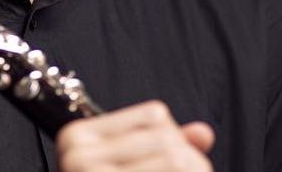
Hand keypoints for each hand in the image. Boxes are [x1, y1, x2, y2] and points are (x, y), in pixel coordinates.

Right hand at [57, 99, 215, 170]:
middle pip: (167, 137)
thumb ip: (165, 148)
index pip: (155, 115)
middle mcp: (77, 151)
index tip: (167, 164)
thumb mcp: (127, 168)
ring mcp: (88, 171)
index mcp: (77, 135)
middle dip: (188, 162)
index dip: (173, 139)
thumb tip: (204, 133)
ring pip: (175, 158)